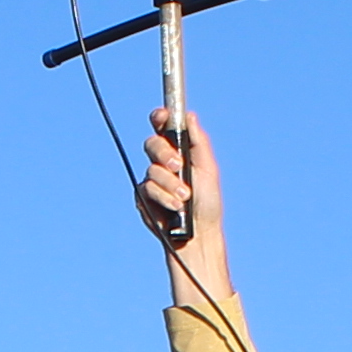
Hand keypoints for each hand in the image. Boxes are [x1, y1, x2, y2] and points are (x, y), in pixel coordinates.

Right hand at [137, 107, 230, 294]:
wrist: (197, 235)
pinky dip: (162, 198)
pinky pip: (145, 189)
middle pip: (152, 143)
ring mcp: (151, 180)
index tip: (162, 116)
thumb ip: (199, 143)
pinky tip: (174, 208)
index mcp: (179, 151)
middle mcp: (163, 163)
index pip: (164, 128)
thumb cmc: (208, 202)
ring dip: (169, 184)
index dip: (160, 118)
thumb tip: (190, 116)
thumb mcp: (208, 169)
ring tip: (184, 198)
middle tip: (178, 166)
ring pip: (151, 170)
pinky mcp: (143, 197)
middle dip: (164, 153)